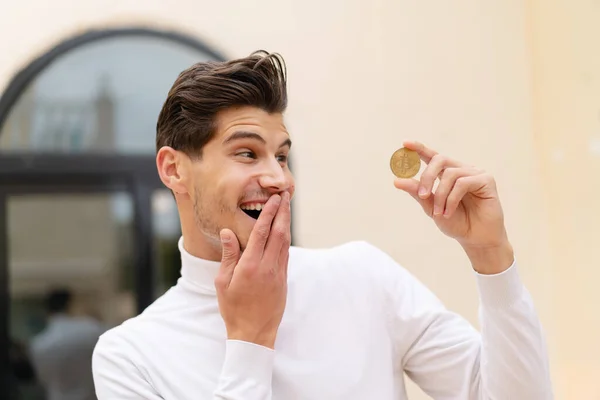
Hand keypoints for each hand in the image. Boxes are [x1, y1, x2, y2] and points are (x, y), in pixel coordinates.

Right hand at [215, 192, 290, 348]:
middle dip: (283, 212)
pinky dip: (286, 239)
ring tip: (287, 208)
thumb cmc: (233, 308)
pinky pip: (286, 254)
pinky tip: (284, 231)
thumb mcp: (223, 282)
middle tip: (286, 195)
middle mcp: (268, 267)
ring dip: (286, 223)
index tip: (274, 199)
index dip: (269, 213)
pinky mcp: (283, 280)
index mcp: (250, 266)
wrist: (253, 333)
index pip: (262, 232)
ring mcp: (278, 273)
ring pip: (285, 242)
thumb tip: (228, 232)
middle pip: (279, 233)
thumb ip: (228, 255)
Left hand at [394, 141, 513, 273]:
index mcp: (447, 174)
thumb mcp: (431, 208)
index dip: (419, 148)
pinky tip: (450, 212)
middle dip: (427, 176)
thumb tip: (397, 180)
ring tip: (440, 213)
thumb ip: (417, 193)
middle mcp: (461, 170)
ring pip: (450, 174)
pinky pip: (463, 182)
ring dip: (441, 195)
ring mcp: (475, 173)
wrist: (474, 239)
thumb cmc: (455, 222)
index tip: (405, 143)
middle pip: (440, 159)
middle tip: (422, 195)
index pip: (432, 156)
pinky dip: (452, 198)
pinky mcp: (487, 180)